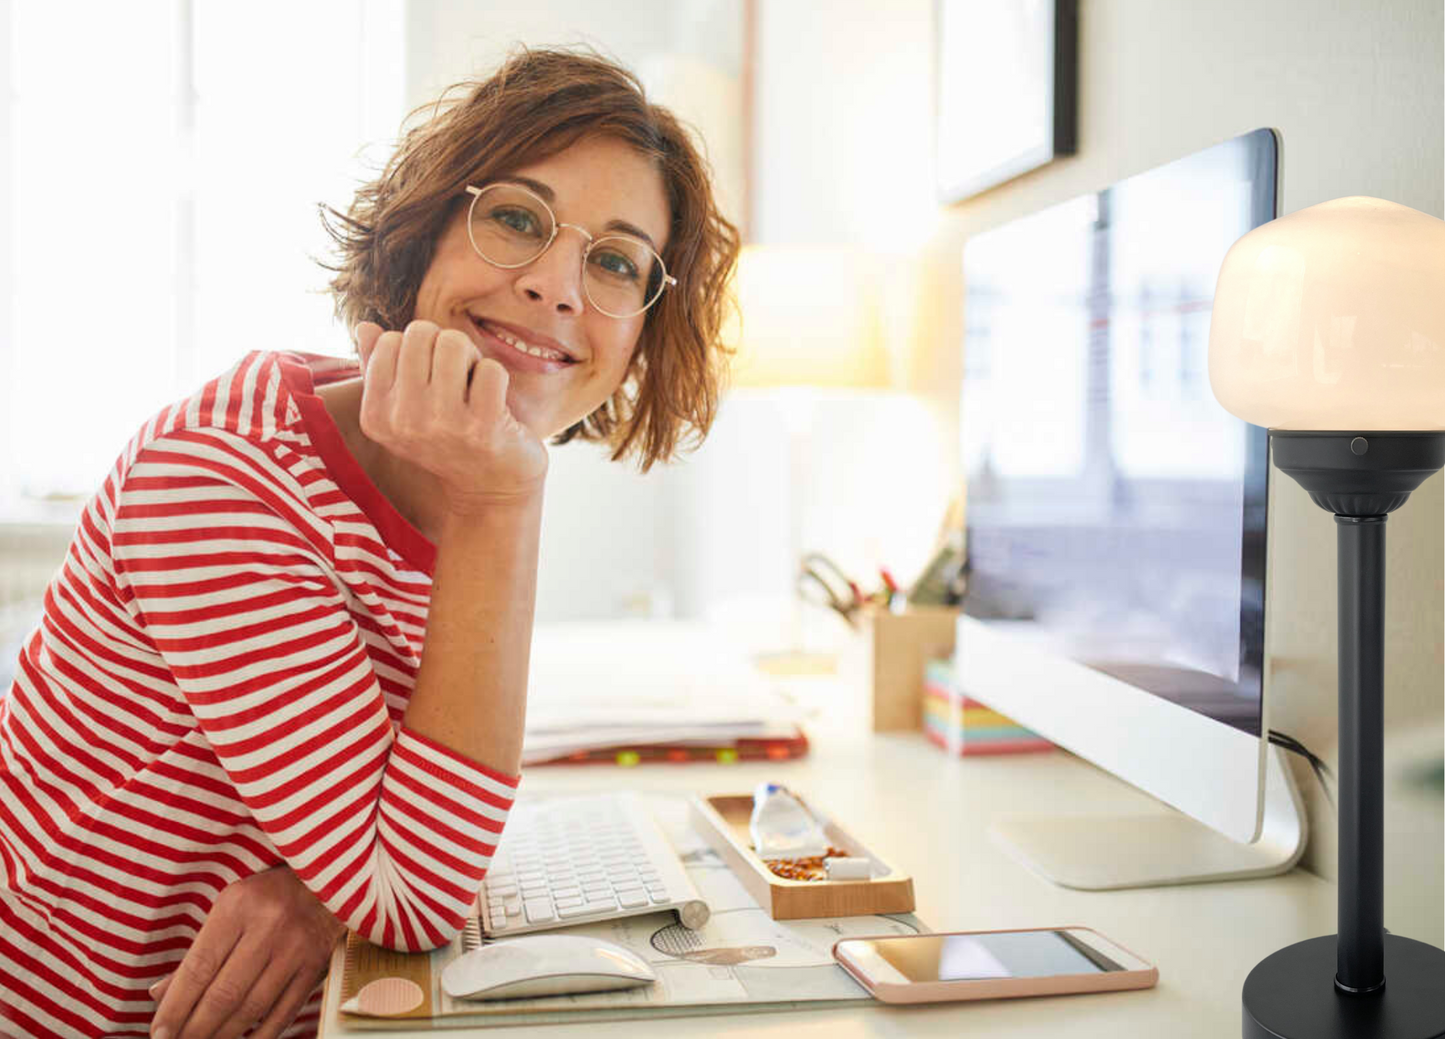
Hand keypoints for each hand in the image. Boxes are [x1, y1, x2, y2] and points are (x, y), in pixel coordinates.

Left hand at [149, 865, 346, 1038]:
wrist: (328, 879)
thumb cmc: (268, 895)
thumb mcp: (230, 908)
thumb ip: (199, 951)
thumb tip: (159, 994)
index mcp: (238, 907)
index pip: (199, 968)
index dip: (175, 1007)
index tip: (159, 1033)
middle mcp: (269, 926)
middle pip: (224, 994)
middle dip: (194, 1029)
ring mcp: (296, 947)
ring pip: (252, 1008)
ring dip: (223, 1035)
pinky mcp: (316, 964)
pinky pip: (284, 1012)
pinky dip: (260, 1035)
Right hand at [354, 320, 548, 514]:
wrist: (490, 489)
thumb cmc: (446, 438)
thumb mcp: (403, 410)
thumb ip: (377, 367)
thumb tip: (364, 326)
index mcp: (376, 416)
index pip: (390, 341)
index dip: (417, 349)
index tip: (429, 378)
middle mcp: (403, 421)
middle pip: (421, 333)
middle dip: (444, 346)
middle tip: (456, 378)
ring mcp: (443, 425)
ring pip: (454, 343)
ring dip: (471, 358)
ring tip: (473, 386)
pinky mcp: (483, 428)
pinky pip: (491, 369)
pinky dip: (497, 378)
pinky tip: (494, 404)